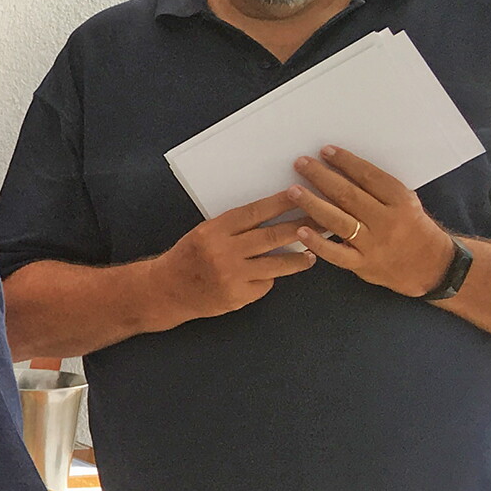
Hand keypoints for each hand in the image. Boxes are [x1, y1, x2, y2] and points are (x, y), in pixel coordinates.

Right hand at [150, 189, 315, 321]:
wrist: (164, 291)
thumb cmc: (187, 257)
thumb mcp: (204, 234)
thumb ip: (235, 228)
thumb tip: (274, 217)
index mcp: (213, 231)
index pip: (255, 212)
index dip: (282, 203)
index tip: (304, 194)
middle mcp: (222, 252)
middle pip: (272, 236)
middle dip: (303, 227)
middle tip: (326, 221)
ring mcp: (231, 276)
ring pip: (277, 264)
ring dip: (300, 258)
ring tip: (313, 254)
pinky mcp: (236, 296)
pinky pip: (264, 284)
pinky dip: (269, 279)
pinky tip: (269, 277)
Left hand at [285, 146, 458, 296]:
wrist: (431, 266)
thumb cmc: (414, 228)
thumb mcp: (405, 203)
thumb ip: (379, 190)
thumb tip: (344, 168)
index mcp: (400, 201)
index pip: (369, 176)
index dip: (346, 162)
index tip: (326, 150)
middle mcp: (387, 220)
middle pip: (349, 195)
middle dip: (322, 177)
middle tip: (301, 163)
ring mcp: (374, 243)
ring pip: (339, 220)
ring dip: (313, 204)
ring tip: (293, 190)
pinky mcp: (362, 264)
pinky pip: (336, 253)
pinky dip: (317, 242)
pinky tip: (300, 231)